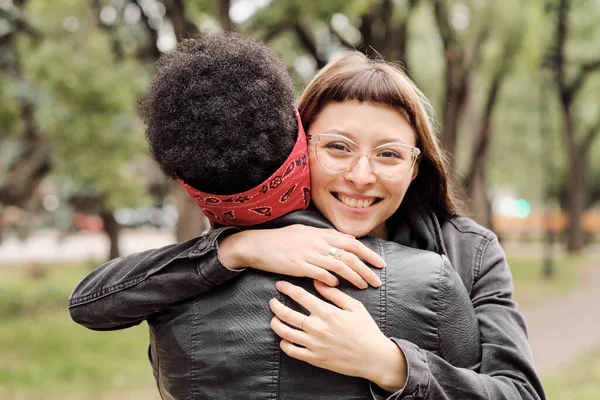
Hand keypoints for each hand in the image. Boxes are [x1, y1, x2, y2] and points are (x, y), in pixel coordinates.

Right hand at [219, 225, 384, 288]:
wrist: (257, 245)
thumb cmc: (280, 240)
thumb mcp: (304, 232)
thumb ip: (323, 237)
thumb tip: (341, 242)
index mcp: (320, 233)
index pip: (351, 242)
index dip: (367, 253)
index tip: (379, 263)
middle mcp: (317, 241)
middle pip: (349, 254)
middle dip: (366, 268)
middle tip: (377, 280)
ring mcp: (308, 253)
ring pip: (338, 265)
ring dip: (353, 276)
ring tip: (363, 286)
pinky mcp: (298, 265)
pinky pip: (320, 273)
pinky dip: (331, 280)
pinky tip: (337, 286)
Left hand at [269, 280, 406, 391]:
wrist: (373, 358)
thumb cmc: (366, 330)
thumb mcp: (354, 307)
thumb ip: (334, 294)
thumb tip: (317, 282)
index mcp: (327, 312)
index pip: (300, 296)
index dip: (287, 288)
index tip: (280, 285)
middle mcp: (317, 328)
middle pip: (287, 314)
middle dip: (276, 306)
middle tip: (272, 301)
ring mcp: (314, 344)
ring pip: (285, 333)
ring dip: (276, 324)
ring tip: (274, 319)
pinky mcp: (314, 359)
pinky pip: (292, 351)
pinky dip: (284, 344)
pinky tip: (284, 339)